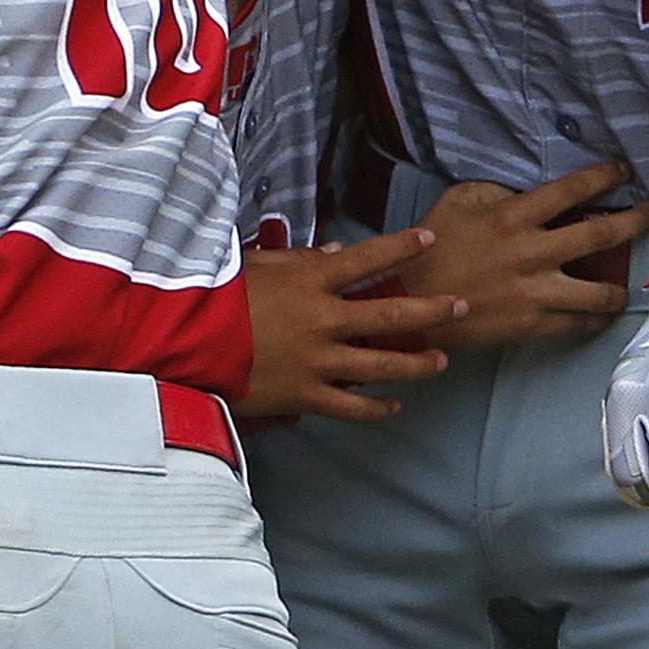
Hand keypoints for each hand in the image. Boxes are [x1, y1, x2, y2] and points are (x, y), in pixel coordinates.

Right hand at [236, 227, 464, 423]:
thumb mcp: (256, 266)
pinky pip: (353, 407)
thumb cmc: (216, 300)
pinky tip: (396, 406)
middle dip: (432, 310)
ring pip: (383, 365)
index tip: (430, 239)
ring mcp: (319, 361)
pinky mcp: (307, 395)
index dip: (402, 247)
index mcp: (312, 283)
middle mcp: (324, 320)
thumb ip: (300, 260)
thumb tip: (338, 253)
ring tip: (441, 360)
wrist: (187, 346)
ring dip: (417, 363)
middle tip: (461, 305)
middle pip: (391, 314)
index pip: (369, 259)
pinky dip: (378, 409)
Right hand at [395, 158, 648, 350]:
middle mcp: (533, 253)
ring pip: (598, 292)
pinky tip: (600, 316)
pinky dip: (594, 320)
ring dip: (620, 286)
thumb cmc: (431, 248)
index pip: (572, 190)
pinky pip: (576, 324)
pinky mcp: (531, 325)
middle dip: (635, 221)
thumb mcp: (458, 201)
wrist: (411, 303)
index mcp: (514, 216)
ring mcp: (535, 292)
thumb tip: (525, 191)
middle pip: (599, 235)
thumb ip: (496, 192)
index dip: (603, 177)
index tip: (625, 170)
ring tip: (630, 284)